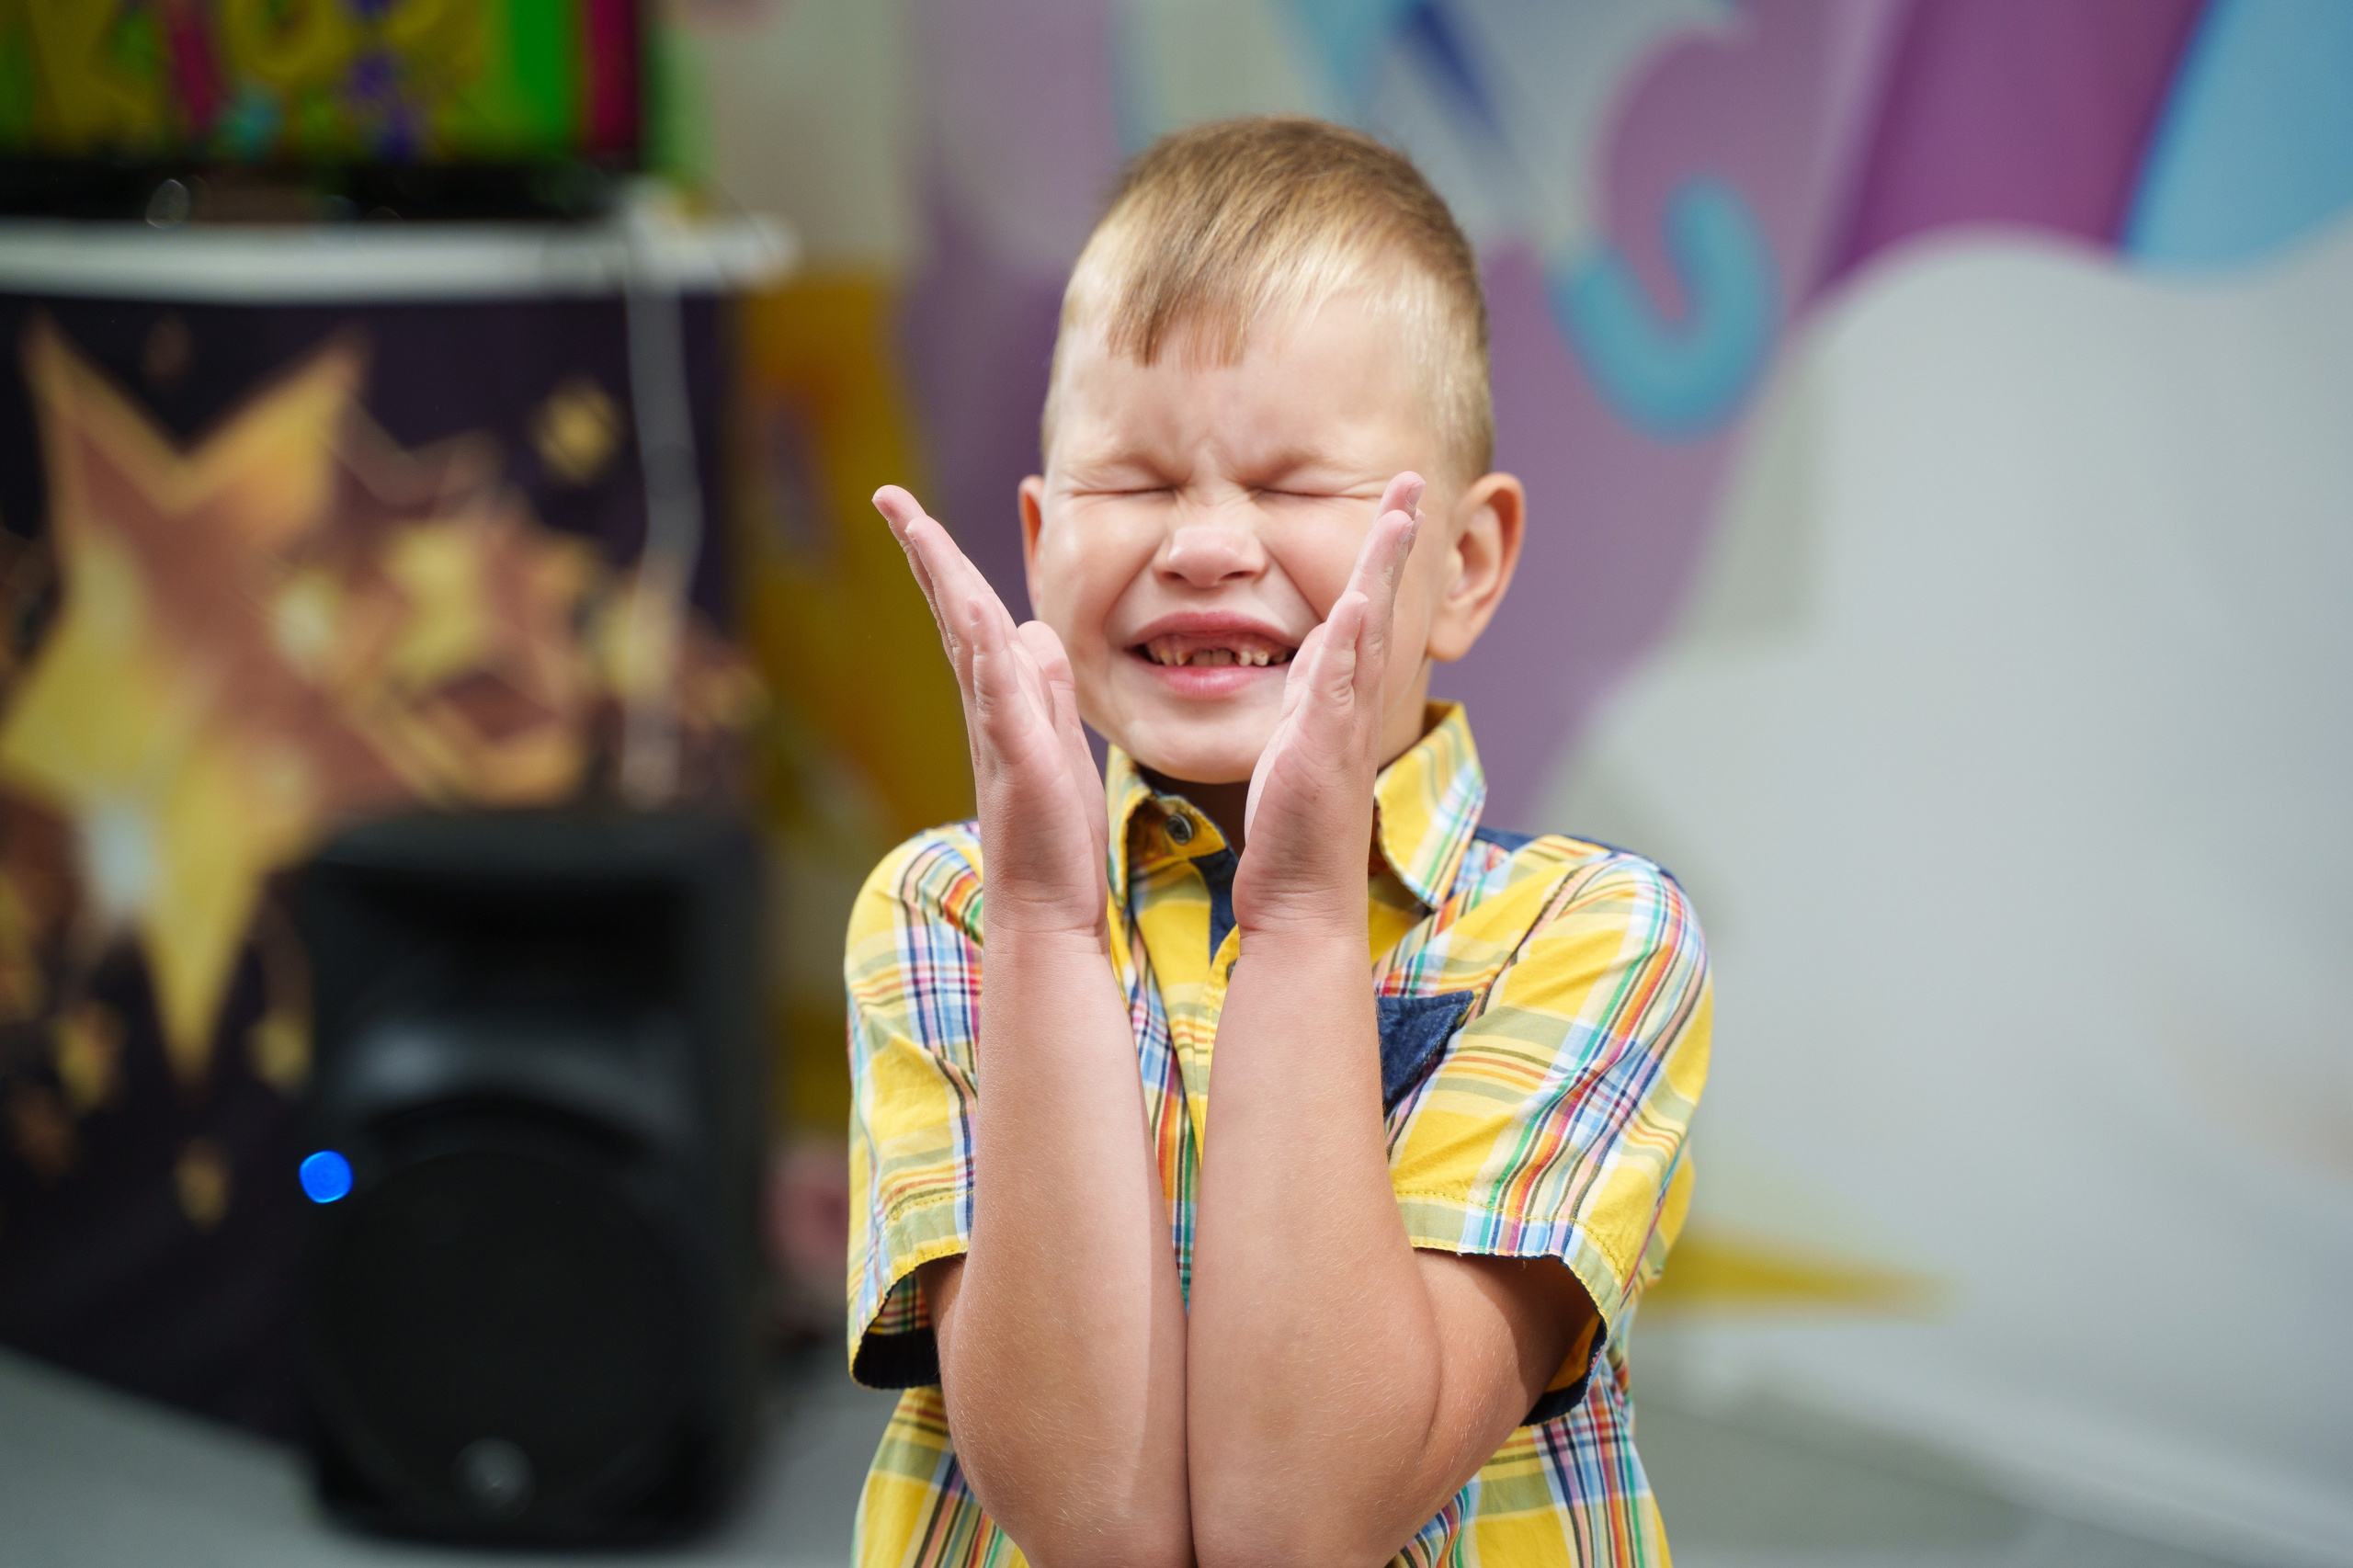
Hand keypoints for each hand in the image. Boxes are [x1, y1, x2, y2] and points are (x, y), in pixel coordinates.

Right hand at [873, 486, 1110, 941]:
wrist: (1047, 908)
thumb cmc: (1053, 834)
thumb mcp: (1057, 739)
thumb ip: (1045, 687)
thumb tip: (1031, 631)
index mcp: (1000, 697)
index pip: (970, 615)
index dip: (944, 563)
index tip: (912, 513)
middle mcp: (987, 705)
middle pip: (954, 612)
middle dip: (924, 550)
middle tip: (888, 497)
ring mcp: (997, 729)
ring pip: (967, 638)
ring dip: (944, 580)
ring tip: (916, 527)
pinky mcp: (1017, 758)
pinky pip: (999, 692)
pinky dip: (986, 648)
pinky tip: (975, 610)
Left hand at [1235, 472, 1422, 937]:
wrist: (1299, 896)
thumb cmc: (1291, 827)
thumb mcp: (1294, 739)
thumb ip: (1308, 692)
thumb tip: (1315, 645)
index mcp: (1338, 696)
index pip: (1362, 611)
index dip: (1378, 557)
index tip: (1393, 503)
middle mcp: (1352, 703)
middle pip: (1381, 606)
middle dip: (1396, 542)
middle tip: (1412, 482)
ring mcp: (1344, 725)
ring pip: (1369, 633)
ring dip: (1384, 572)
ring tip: (1399, 515)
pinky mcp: (1324, 751)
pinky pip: (1339, 686)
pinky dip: (1351, 642)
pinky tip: (1359, 601)